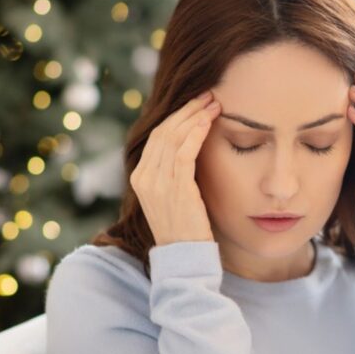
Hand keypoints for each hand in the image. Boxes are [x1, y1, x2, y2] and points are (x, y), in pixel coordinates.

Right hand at [130, 89, 221, 246]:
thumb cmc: (186, 227)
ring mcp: (157, 183)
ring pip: (172, 138)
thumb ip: (175, 172)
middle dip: (186, 110)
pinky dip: (195, 134)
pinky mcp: (175, 189)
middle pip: (163, 131)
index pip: (156, 136)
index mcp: (141, 177)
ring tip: (213, 104)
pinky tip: (208, 123)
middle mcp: (144, 177)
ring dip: (194, 117)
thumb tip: (191, 145)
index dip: (177, 116)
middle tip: (207, 96)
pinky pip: (184, 153)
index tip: (197, 103)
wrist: (184, 257)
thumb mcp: (174, 195)